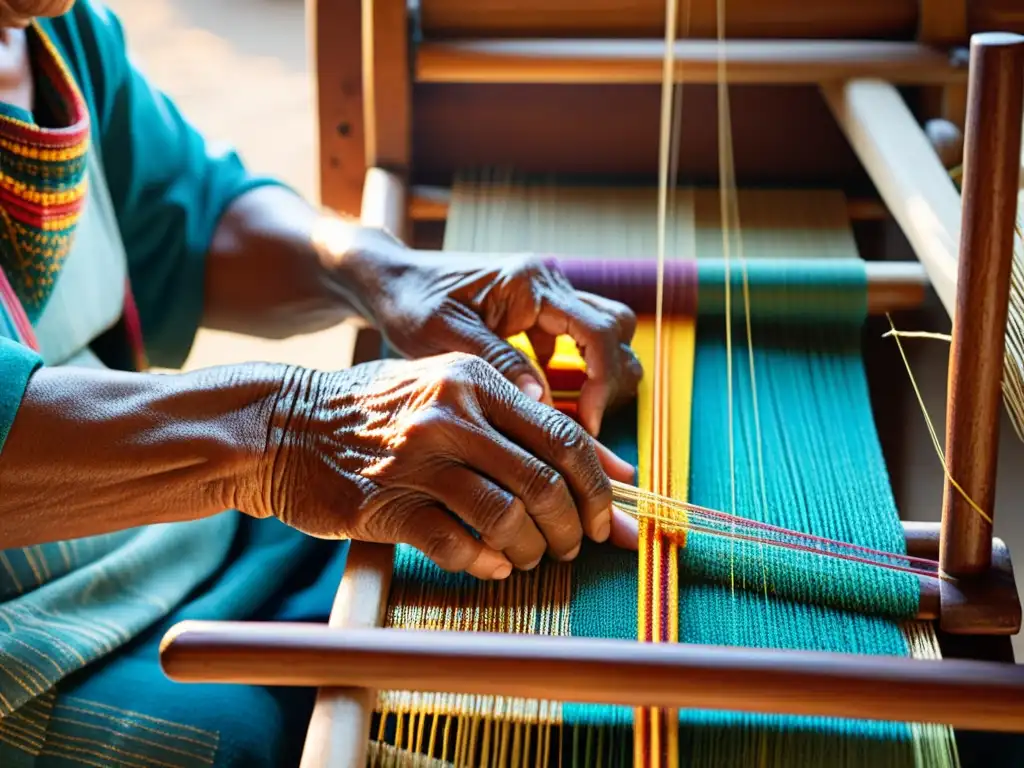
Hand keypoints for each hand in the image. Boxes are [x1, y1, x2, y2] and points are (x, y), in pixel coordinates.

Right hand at [261, 353, 635, 578]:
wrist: (282, 426)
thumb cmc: (377, 412)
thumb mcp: (446, 392)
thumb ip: (524, 424)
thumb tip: (616, 470)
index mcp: (474, 381)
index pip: (565, 437)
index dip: (598, 487)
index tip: (607, 519)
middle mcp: (450, 415)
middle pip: (544, 482)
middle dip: (572, 527)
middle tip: (571, 546)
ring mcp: (416, 461)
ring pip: (506, 518)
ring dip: (531, 550)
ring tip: (528, 557)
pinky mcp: (384, 504)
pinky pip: (456, 545)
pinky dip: (485, 563)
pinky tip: (491, 565)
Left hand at [332, 231, 642, 435]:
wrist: (389, 280)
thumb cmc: (410, 304)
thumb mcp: (446, 337)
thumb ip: (498, 364)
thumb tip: (544, 402)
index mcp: (530, 283)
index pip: (598, 332)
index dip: (602, 384)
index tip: (586, 425)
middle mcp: (547, 282)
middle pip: (616, 327)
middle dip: (610, 377)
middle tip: (584, 421)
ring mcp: (545, 295)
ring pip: (603, 331)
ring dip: (597, 372)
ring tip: (571, 413)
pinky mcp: (536, 311)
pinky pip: (575, 340)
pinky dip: (573, 371)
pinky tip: (541, 397)